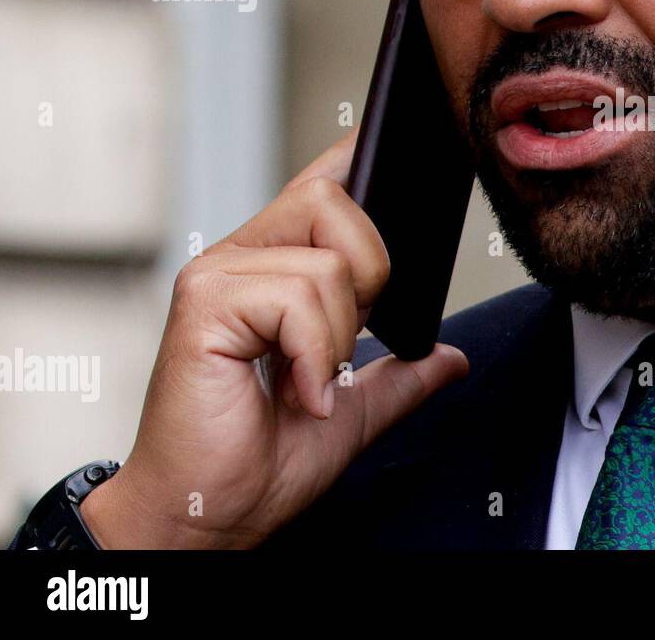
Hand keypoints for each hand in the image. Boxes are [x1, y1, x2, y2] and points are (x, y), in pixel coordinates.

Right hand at [80, 132, 468, 547]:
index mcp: (271, 271)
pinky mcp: (202, 303)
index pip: (321, 188)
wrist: (205, 517)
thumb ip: (400, 377)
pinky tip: (297, 391)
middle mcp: (240, 259)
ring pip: (328, 259)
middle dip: (369, 275)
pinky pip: (298, 298)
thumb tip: (451, 356)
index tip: (388, 136)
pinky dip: (315, 356)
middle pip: (334, 200)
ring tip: (310, 380)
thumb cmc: (255, 463)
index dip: (355, 157)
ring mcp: (216, 276)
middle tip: (342, 345)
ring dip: (339, 336)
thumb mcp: (353, 413)